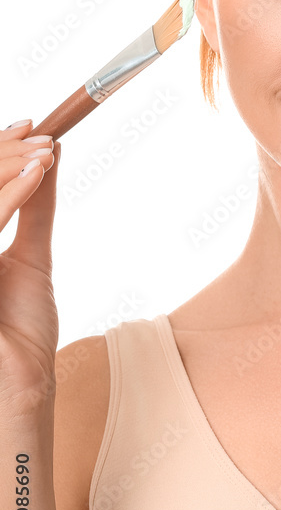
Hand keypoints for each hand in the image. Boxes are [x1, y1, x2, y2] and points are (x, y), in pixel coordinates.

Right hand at [0, 122, 59, 421]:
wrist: (21, 385)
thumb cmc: (22, 331)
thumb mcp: (30, 258)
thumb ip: (34, 210)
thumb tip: (48, 160)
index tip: (30, 124)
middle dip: (3, 152)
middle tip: (39, 132)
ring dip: (10, 167)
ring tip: (46, 150)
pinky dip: (13, 195)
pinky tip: (39, 174)